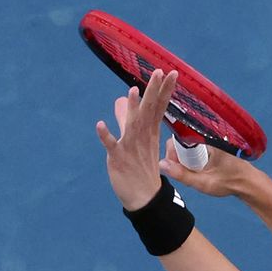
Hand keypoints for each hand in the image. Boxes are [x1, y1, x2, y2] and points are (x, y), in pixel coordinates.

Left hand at [96, 69, 177, 209]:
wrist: (144, 197)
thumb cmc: (140, 168)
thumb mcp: (136, 140)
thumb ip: (126, 117)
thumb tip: (121, 99)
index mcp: (149, 132)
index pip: (158, 107)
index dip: (164, 90)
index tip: (171, 73)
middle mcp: (142, 136)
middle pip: (149, 111)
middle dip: (154, 92)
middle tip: (160, 73)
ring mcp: (130, 147)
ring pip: (132, 125)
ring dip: (132, 110)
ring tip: (132, 92)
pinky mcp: (118, 158)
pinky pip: (111, 146)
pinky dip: (106, 136)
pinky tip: (100, 125)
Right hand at [159, 136, 257, 198]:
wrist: (248, 183)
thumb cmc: (230, 182)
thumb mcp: (204, 182)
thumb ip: (182, 175)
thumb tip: (162, 164)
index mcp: (206, 139)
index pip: (178, 139)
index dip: (172, 152)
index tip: (174, 166)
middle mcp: (208, 137)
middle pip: (182, 142)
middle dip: (178, 158)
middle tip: (183, 173)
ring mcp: (210, 142)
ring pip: (188, 147)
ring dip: (185, 160)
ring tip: (193, 174)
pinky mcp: (212, 147)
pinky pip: (195, 150)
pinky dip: (193, 160)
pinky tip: (198, 171)